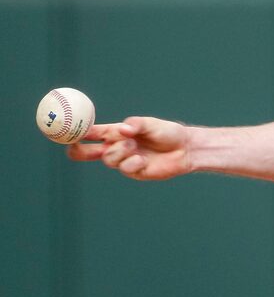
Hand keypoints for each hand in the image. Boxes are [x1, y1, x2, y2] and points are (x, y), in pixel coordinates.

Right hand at [67, 117, 191, 179]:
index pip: (91, 133)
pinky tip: (144, 160)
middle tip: (74, 147)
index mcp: (116, 132)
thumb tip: (123, 129)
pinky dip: (132, 162)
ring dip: (119, 151)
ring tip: (134, 146)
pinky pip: (124, 168)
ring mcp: (123, 161)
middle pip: (88, 152)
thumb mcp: (152, 124)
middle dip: (78, 150)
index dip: (76, 132)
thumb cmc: (167, 133)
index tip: (66, 130)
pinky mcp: (133, 172)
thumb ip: (136, 125)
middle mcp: (117, 147)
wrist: (184, 149)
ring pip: (108, 159)